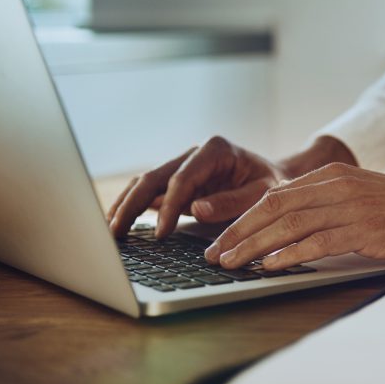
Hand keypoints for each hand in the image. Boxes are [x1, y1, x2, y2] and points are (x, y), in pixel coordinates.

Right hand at [107, 136, 291, 238]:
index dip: (169, 207)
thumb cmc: (272, 184)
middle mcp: (193, 153)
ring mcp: (182, 165)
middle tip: (116, 233)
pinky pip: (149, 193)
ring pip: (145, 183)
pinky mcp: (176, 181)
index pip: (182, 179)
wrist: (275, 176)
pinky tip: (119, 224)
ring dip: (125, 206)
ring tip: (109, 231)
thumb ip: (233, 201)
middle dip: (132, 205)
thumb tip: (196, 210)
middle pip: (153, 177)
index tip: (162, 234)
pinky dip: (133, 208)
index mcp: (215, 149)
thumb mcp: (263, 193)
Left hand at [203, 163, 384, 269]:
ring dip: (256, 246)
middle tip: (215, 254)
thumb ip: (321, 202)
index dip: (242, 218)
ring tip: (233, 263)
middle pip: (275, 208)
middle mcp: (337, 187)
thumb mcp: (355, 193)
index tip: (220, 239)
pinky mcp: (365, 231)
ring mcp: (351, 208)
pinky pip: (319, 242)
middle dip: (239, 232)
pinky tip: (271, 266)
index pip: (274, 196)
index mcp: (331, 176)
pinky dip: (290, 255)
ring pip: (291, 225)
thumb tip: (278, 224)